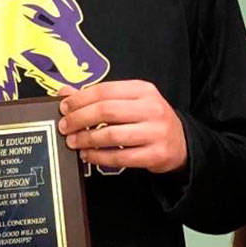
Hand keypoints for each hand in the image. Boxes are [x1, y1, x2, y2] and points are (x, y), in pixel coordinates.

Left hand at [58, 80, 187, 173]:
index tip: (64, 107)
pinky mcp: (155, 154)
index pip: (105, 90)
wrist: (181, 143)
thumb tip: (65, 92)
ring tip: (73, 142)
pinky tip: (87, 155)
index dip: (80, 99)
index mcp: (143, 90)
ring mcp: (155, 132)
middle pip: (107, 111)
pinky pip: (120, 157)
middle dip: (80, 119)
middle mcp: (151, 108)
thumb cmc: (149, 120)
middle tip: (65, 126)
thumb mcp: (130, 102)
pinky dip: (99, 157)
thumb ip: (99, 97)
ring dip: (87, 139)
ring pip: (112, 135)